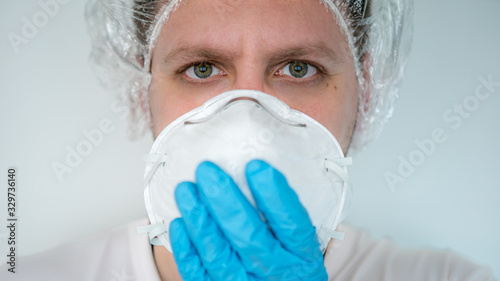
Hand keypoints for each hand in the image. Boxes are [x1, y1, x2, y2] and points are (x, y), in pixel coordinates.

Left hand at [169, 160, 327, 280]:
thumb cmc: (289, 261)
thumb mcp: (301, 242)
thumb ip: (287, 213)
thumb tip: (258, 169)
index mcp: (303, 257)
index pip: (292, 225)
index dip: (274, 196)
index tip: (255, 166)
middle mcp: (277, 274)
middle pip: (250, 238)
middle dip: (225, 201)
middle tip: (207, 171)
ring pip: (219, 255)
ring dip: (200, 221)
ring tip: (186, 190)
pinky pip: (199, 275)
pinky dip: (187, 250)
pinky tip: (180, 223)